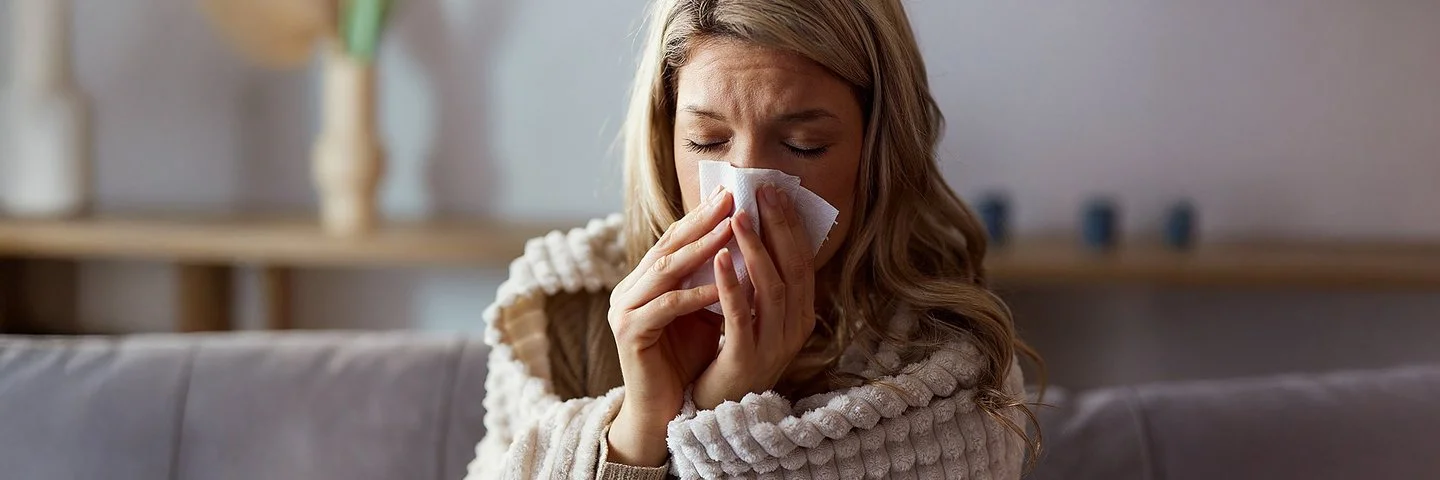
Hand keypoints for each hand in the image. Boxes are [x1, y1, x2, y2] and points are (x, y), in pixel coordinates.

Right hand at [606, 187, 732, 466]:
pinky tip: (722, 284)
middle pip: (669, 246)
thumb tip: (749, 242)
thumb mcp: (706, 311)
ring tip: (732, 228)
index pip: (675, 240)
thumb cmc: (688, 360)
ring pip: (666, 270)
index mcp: (644, 281)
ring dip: (702, 248)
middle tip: (732, 197)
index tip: (732, 192)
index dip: (703, 216)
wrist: (664, 411)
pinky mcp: (630, 333)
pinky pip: (667, 306)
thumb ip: (715, 279)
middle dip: (703, 221)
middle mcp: (629, 290)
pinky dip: (696, 294)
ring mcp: (625, 310)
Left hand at [693, 185, 817, 409]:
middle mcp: (794, 329)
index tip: (774, 191)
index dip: (790, 226)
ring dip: (755, 248)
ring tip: (738, 217)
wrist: (715, 411)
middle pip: (792, 268)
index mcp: (800, 316)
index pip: (802, 262)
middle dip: (778, 227)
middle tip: (762, 191)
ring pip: (771, 288)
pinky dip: (732, 284)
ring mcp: (774, 345)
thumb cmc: (730, 356)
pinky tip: (719, 258)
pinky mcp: (747, 359)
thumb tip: (751, 228)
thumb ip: (759, 281)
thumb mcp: (754, 316)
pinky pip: (741, 314)